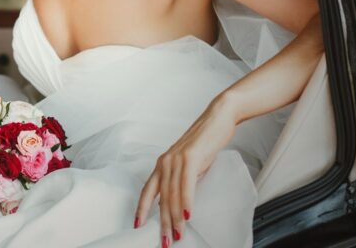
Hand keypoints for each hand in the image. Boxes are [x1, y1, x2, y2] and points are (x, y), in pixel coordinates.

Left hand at [134, 94, 238, 244]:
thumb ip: (183, 179)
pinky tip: (187, 214)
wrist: (217, 119)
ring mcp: (177, 159)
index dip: (142, 209)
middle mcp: (166, 162)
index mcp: (163, 164)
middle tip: (166, 241)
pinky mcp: (190, 157)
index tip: (138, 225)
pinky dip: (186, 201)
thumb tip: (181, 201)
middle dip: (163, 223)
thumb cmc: (205, 141)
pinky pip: (186, 184)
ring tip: (178, 234)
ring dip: (175, 218)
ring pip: (172, 194)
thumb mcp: (190, 164)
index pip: (148, 191)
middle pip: (161, 198)